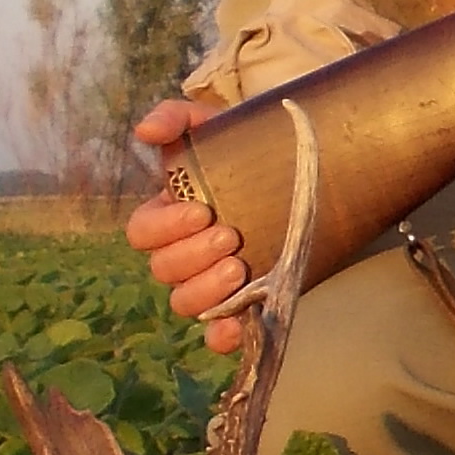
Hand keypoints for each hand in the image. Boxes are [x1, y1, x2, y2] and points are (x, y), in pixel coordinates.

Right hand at [123, 97, 250, 353]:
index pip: (143, 233)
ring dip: (207, 291)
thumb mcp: (216, 126)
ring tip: (241, 269)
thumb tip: (144, 131)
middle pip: (164, 270)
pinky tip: (238, 324)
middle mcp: (185, 253)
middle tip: (232, 237)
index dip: (166, 227)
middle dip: (194, 256)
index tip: (204, 210)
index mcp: (169, 215)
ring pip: (186, 303)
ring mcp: (213, 282)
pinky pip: (219, 335)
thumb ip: (178, 118)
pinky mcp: (245, 304)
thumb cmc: (251, 150)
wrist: (312, 175)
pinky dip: (223, 336)